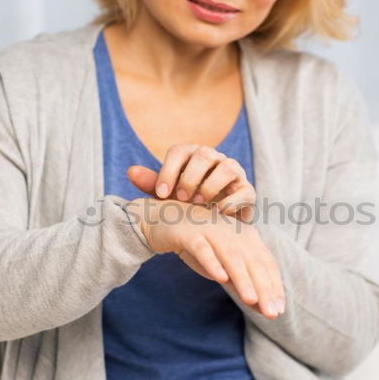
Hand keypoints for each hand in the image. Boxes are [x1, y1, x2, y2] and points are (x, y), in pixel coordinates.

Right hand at [126, 198, 284, 318]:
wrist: (164, 220)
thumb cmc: (200, 246)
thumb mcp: (224, 266)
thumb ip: (243, 283)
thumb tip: (264, 308)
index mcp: (246, 237)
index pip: (267, 263)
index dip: (274, 286)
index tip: (279, 310)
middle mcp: (233, 232)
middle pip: (253, 261)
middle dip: (264, 288)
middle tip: (271, 312)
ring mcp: (212, 230)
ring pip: (231, 255)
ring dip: (242, 278)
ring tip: (251, 300)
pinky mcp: (190, 233)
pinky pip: (203, 248)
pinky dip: (212, 262)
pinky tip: (220, 278)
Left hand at [127, 144, 255, 222]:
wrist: (212, 228)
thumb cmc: (186, 207)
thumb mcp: (168, 197)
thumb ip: (152, 185)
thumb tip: (130, 172)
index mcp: (192, 156)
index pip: (179, 151)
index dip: (169, 171)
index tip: (161, 194)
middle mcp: (215, 159)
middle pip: (205, 154)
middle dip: (191, 176)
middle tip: (181, 198)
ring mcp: (234, 173)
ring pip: (228, 167)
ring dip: (211, 186)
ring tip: (199, 204)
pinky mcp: (248, 191)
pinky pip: (244, 191)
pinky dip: (231, 202)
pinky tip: (216, 214)